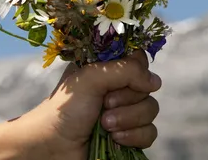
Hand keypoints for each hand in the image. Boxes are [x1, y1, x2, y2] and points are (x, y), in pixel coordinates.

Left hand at [14, 50, 161, 159]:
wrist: (52, 147)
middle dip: (127, 98)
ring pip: (151, 109)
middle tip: (105, 104)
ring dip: (129, 118)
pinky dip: (134, 136)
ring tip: (105, 125)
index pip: (139, 60)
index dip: (136, 69)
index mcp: (108, 69)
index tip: (123, 78)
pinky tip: (115, 139)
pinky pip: (150, 133)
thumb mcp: (92, 78)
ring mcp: (125, 112)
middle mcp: (118, 88)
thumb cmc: (66, 109)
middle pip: (148, 86)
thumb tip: (155, 82)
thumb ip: (126, 70)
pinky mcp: (129, 136)